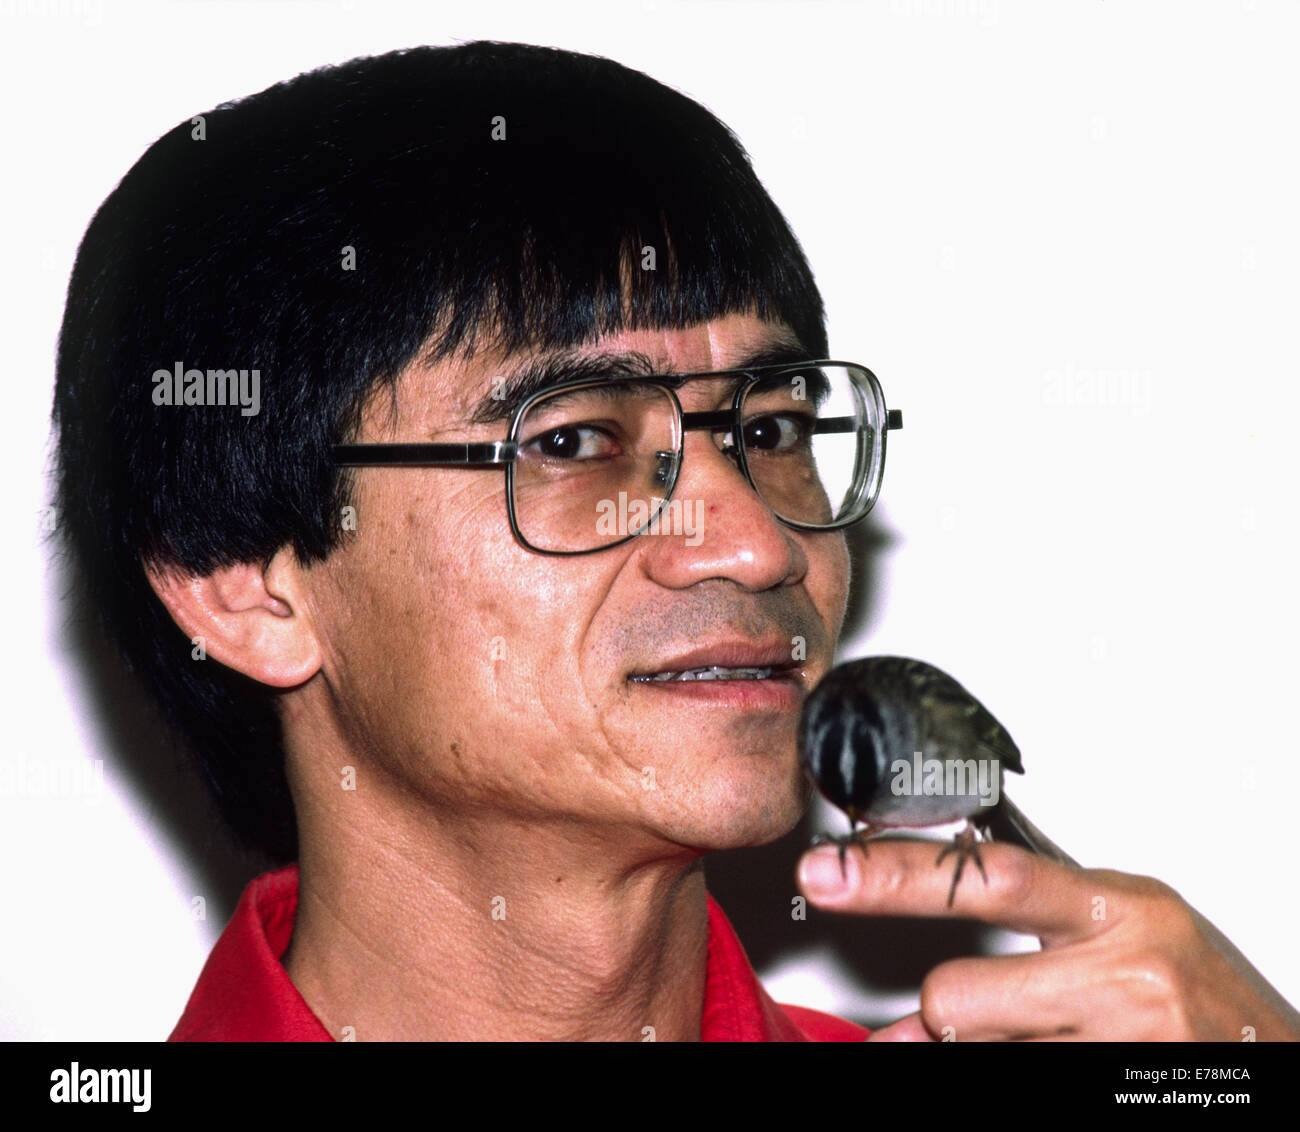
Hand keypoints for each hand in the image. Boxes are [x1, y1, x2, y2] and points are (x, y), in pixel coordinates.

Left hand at [796, 839, 1299, 1040]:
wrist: (1274, 1065)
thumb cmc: (1202, 995)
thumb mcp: (1127, 926)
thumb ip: (1032, 920)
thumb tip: (924, 936)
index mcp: (1120, 911)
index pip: (987, 877)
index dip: (895, 875)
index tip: (826, 873)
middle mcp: (1122, 979)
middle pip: (956, 998)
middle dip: (947, 1013)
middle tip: (987, 1013)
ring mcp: (1119, 1050)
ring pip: (972, 1052)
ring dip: (982, 1050)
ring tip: (1044, 1033)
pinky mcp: (1109, 1099)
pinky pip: (1010, 1083)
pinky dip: (1010, 1071)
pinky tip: (1053, 1055)